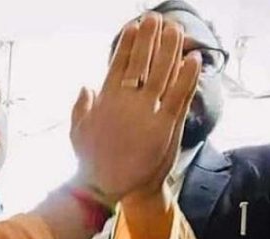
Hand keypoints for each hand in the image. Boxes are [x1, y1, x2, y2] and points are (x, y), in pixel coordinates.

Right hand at [69, 12, 199, 204]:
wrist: (107, 188)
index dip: (128, 44)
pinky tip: (193, 59)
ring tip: (177, 30)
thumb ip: (81, 107)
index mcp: (105, 101)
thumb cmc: (91, 162)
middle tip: (158, 19)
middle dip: (151, 38)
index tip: (135, 26)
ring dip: (171, 49)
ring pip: (163, 73)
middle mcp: (126, 102)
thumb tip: (86, 86)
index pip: (119, 64)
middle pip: (143, 62)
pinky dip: (187, 77)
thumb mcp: (77, 132)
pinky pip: (180, 96)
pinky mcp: (166, 127)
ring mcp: (147, 113)